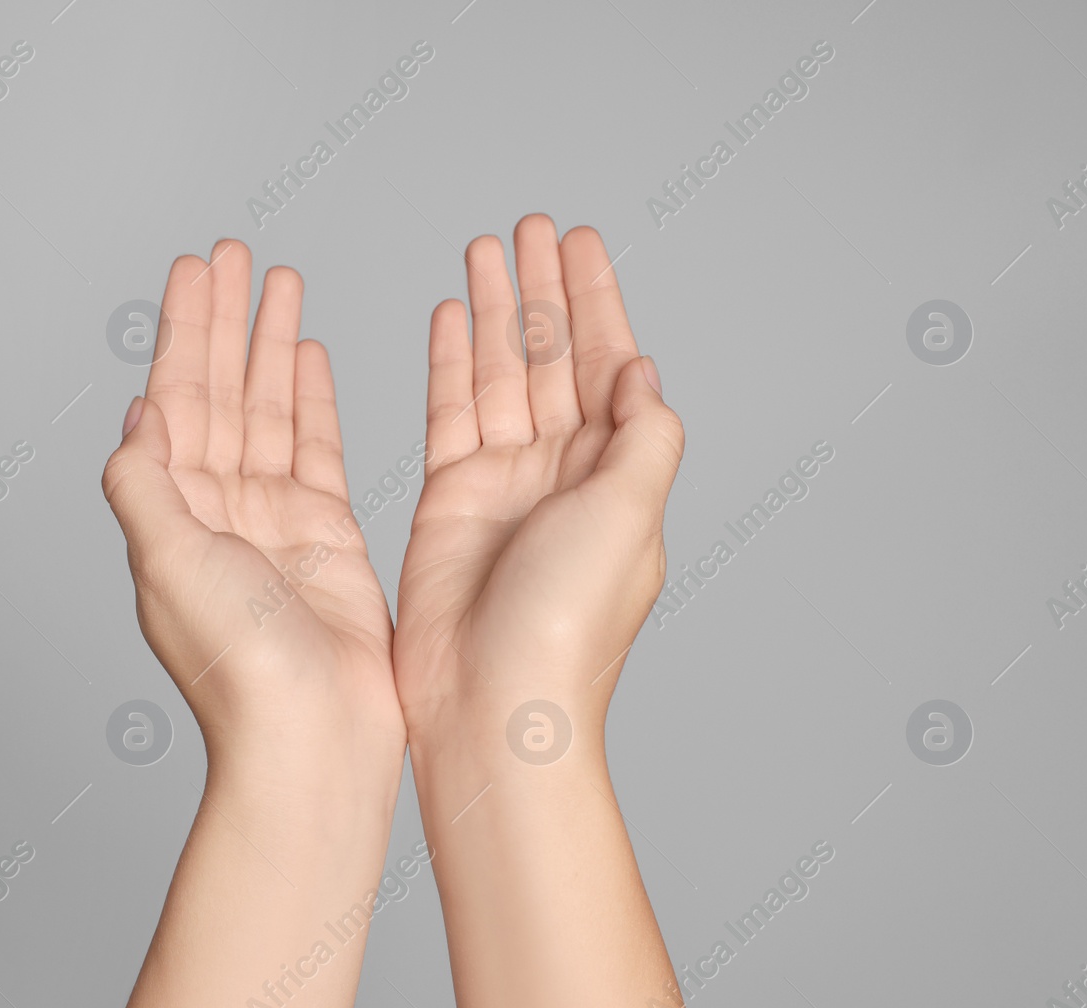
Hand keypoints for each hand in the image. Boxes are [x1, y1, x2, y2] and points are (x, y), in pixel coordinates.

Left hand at [103, 240, 403, 790]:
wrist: (312, 736)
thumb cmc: (237, 666)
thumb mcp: (167, 562)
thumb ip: (146, 482)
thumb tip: (138, 412)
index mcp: (171, 511)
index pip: (175, 398)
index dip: (184, 331)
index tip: (195, 269)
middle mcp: (215, 508)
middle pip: (219, 389)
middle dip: (226, 320)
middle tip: (237, 252)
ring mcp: (271, 519)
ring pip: (267, 409)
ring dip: (270, 345)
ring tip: (280, 281)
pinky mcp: (324, 534)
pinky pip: (314, 447)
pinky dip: (311, 400)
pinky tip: (308, 355)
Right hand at [393, 216, 684, 743]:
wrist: (494, 702)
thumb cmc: (569, 626)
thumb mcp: (631, 515)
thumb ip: (642, 434)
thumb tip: (641, 370)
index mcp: (615, 470)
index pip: (607, 361)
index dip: (594, 298)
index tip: (579, 240)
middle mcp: (562, 469)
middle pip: (549, 355)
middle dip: (540, 289)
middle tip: (529, 226)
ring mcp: (504, 482)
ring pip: (496, 373)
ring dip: (490, 311)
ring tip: (482, 249)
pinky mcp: (451, 499)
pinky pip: (449, 413)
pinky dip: (446, 363)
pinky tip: (444, 318)